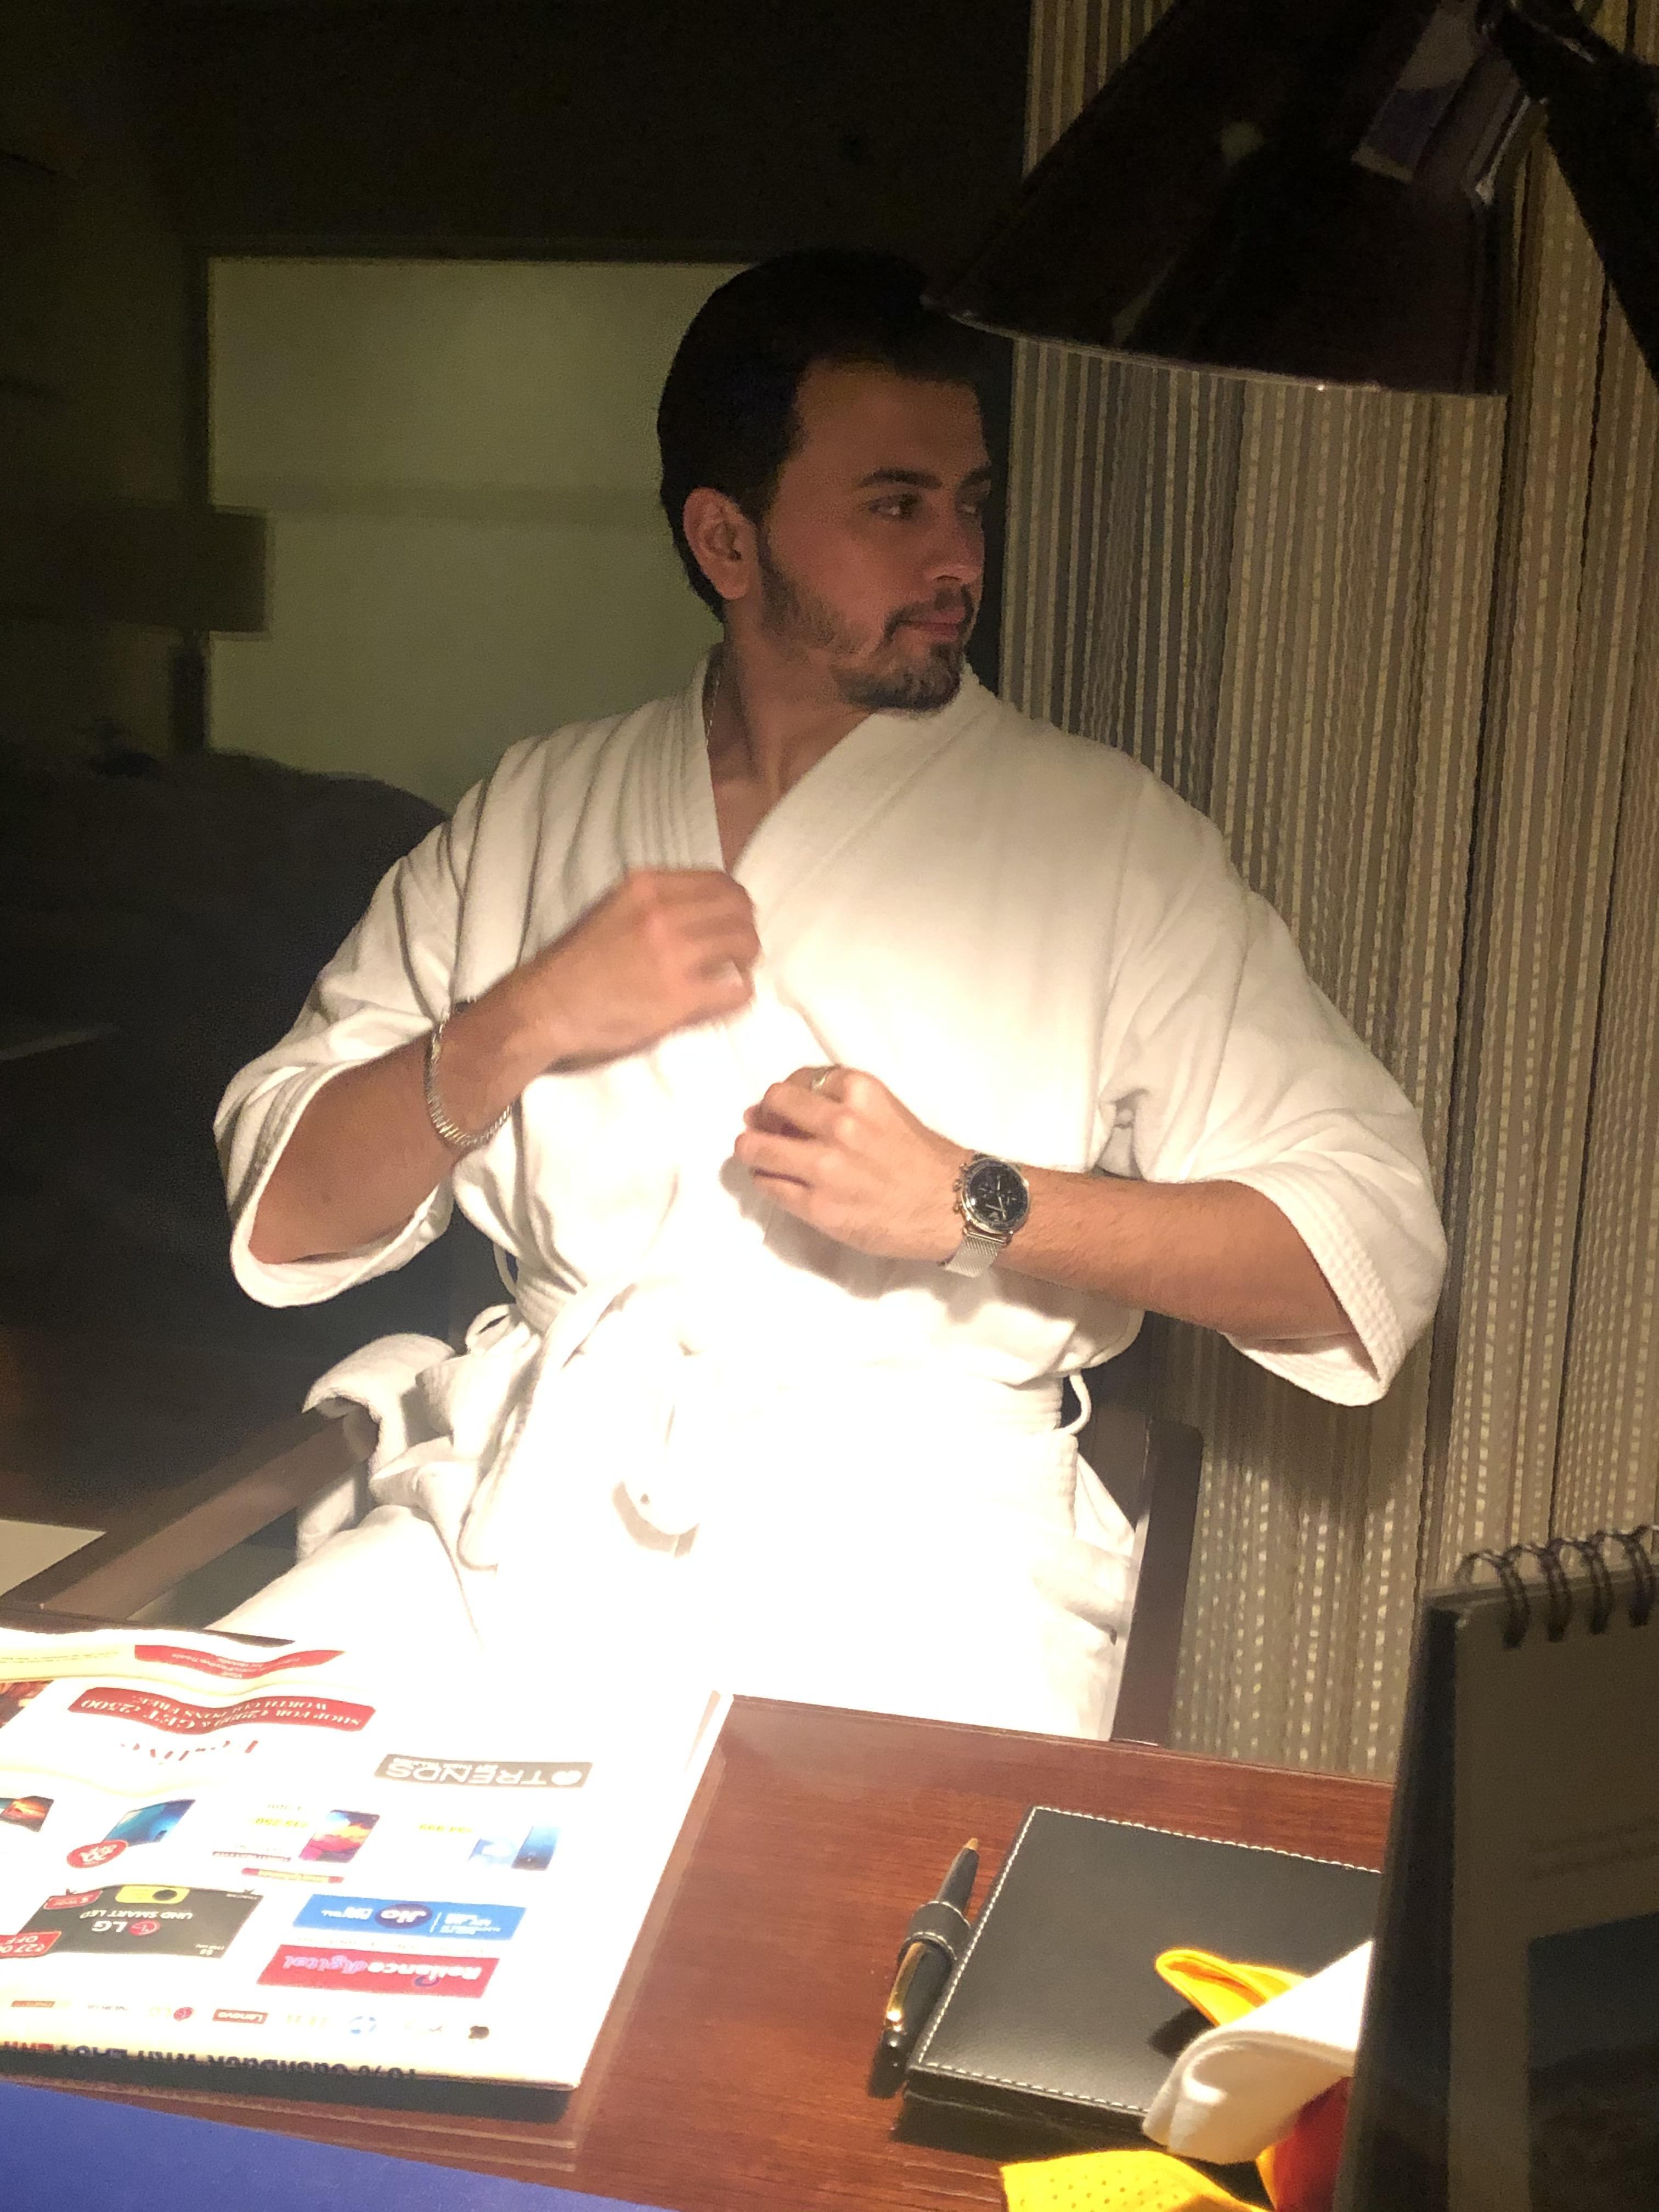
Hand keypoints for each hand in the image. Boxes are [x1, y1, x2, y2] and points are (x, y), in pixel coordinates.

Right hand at [524, 868, 759, 1067]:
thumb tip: (701, 908)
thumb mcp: (613, 909)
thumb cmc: (576, 962)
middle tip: (740, 949)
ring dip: (747, 960)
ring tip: (736, 972)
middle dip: (746, 928)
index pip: (720, 881)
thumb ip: (656, 902)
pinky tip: (728, 997)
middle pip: (740, 910)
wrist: (545, 1006)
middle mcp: (663, 913)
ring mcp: (673, 955)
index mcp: (647, 886)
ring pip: (745, 944)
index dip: (735, 902)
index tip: (733, 918)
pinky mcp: (678, 997)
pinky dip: (740, 993)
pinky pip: (736, 990)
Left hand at [733, 1065, 968, 1261]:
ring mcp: (825, 1167)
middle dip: (762, 1116)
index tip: (784, 1109)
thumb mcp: (885, 1108)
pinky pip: (769, 1185)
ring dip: (751, 1149)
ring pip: (755, 1147)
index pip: (797, 1079)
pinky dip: (765, 1180)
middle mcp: (840, 1123)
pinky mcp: (818, 1206)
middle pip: (771, 1104)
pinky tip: (775, 1180)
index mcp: (860, 1091)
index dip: (785, 1095)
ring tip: (758, 1155)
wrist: (951, 1206)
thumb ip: (840, 1102)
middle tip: (764, 1129)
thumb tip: (782, 1107)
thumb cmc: (922, 1158)